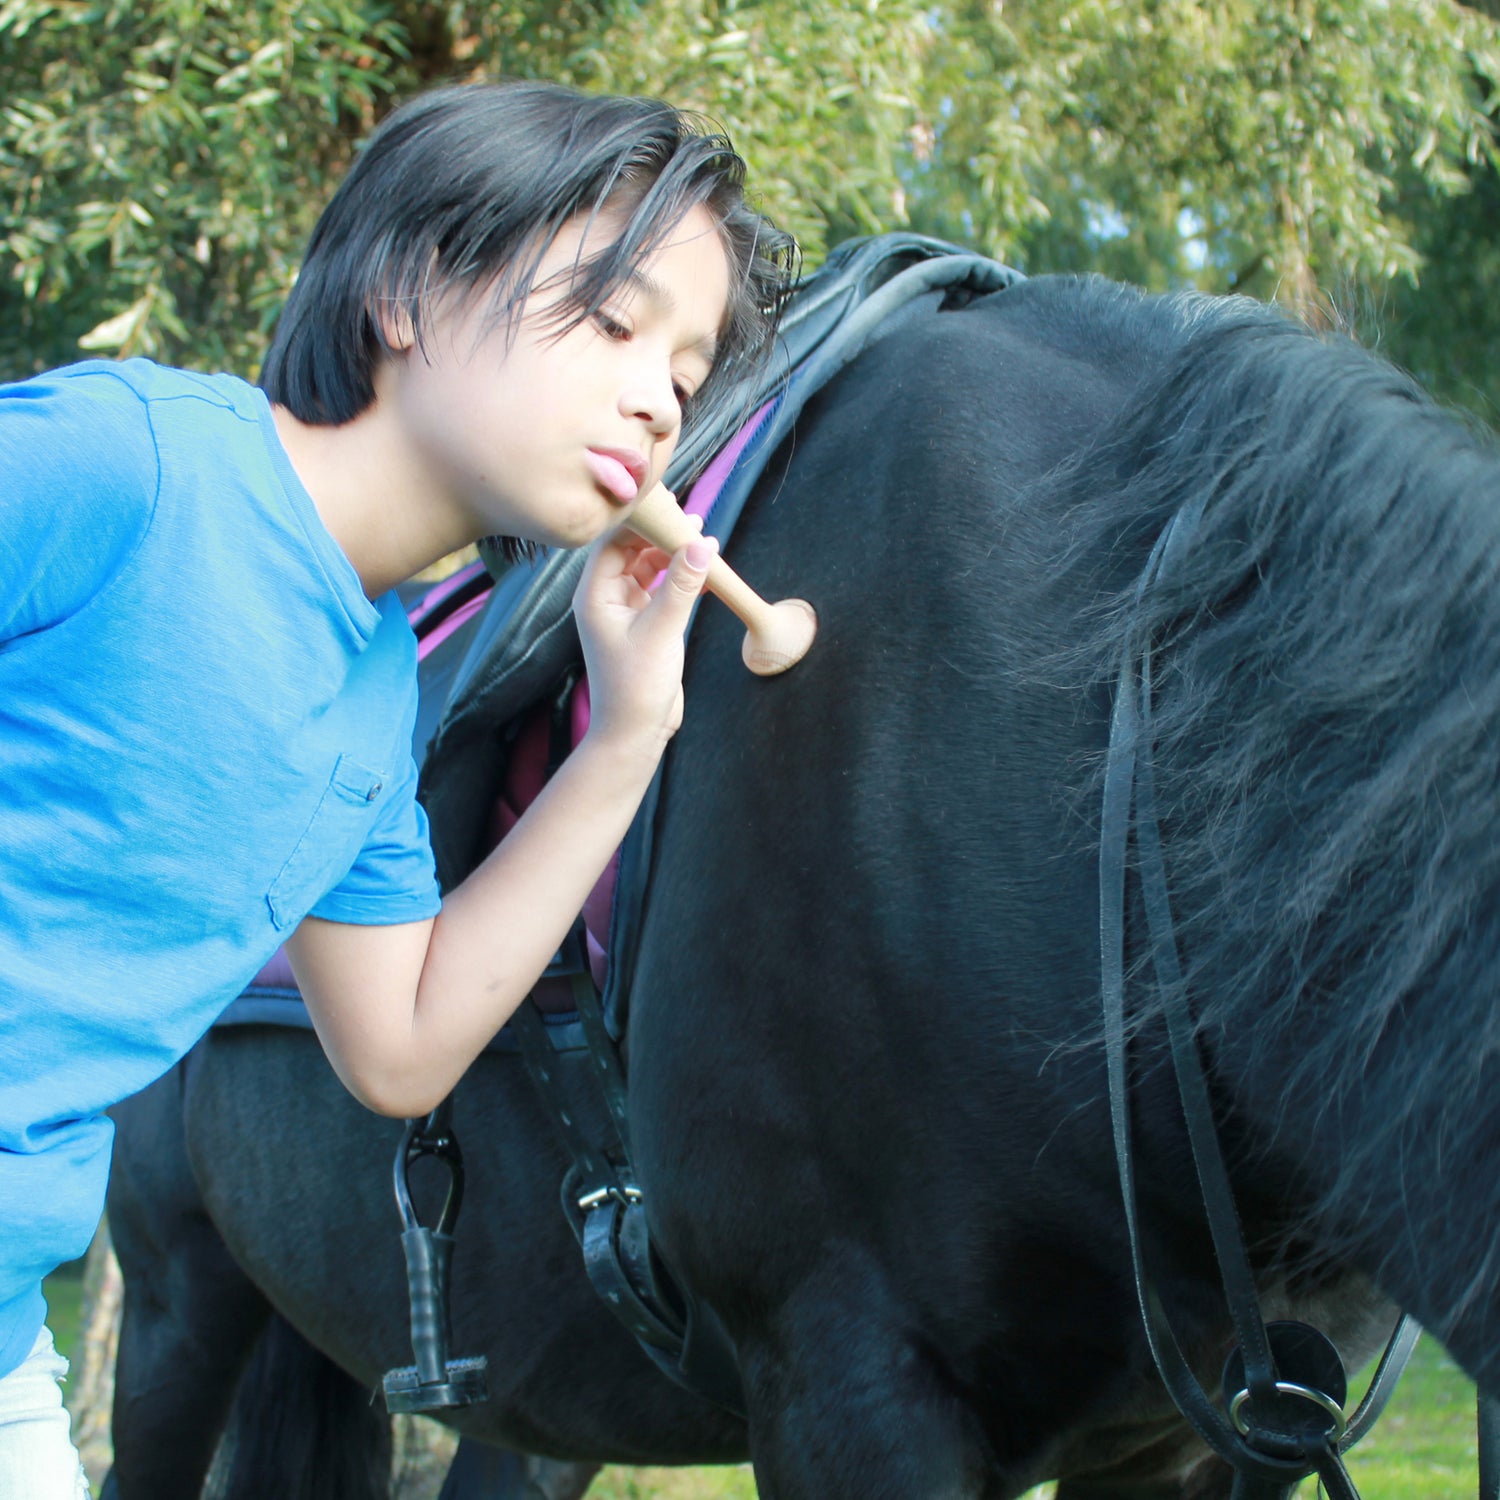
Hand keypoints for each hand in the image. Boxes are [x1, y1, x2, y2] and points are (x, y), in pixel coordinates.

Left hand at [573, 489, 718, 759]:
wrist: (634, 733)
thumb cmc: (636, 686)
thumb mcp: (662, 630)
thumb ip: (681, 585)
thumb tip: (702, 543)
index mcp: (596, 594)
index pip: (613, 541)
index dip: (642, 522)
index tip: (673, 508)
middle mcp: (606, 598)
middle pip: (631, 550)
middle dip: (662, 536)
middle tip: (695, 521)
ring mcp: (624, 611)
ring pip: (648, 569)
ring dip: (674, 557)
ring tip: (705, 542)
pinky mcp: (643, 625)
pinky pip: (661, 590)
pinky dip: (680, 580)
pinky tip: (705, 573)